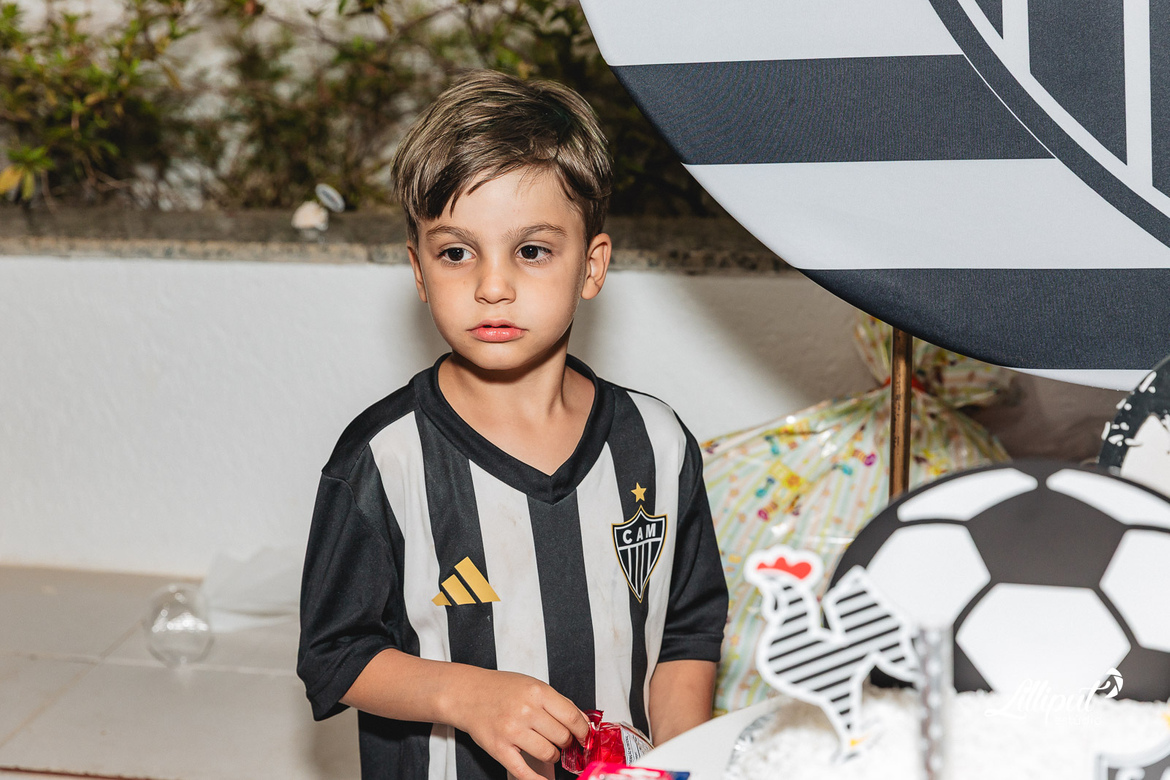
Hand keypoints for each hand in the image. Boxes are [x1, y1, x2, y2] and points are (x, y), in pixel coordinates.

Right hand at [450, 668, 590, 779]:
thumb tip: (582, 722)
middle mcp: (525, 710)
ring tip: (547, 748)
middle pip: (562, 737)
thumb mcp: (532, 685)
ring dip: (553, 755)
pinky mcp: (500, 748)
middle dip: (566, 742)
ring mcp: (512, 731)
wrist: (467, 694)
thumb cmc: (501, 689)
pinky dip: (537, 779)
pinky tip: (544, 778)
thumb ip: (558, 702)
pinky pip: (524, 771)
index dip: (583, 731)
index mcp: (537, 692)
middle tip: (562, 740)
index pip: (572, 717)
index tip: (584, 736)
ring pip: (548, 753)